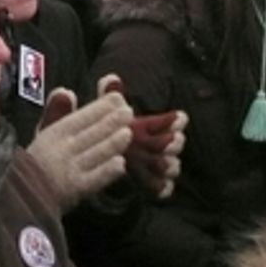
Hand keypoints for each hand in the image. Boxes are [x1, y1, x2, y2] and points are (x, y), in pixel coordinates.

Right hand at [25, 75, 133, 211]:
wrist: (27, 195)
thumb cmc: (40, 160)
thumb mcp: (46, 133)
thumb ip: (58, 111)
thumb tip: (67, 91)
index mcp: (55, 132)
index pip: (82, 116)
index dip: (100, 106)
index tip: (117, 98)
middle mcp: (63, 148)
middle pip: (91, 132)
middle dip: (111, 120)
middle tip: (128, 111)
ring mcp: (71, 169)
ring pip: (96, 152)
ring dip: (113, 142)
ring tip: (127, 132)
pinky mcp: (77, 189)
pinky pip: (96, 178)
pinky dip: (108, 170)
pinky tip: (120, 163)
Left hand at [102, 77, 186, 198]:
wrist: (85, 165)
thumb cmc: (94, 135)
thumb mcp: (96, 115)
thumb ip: (105, 97)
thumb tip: (111, 77)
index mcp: (144, 126)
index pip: (169, 121)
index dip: (176, 120)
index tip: (180, 118)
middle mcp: (153, 146)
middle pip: (174, 144)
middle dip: (175, 142)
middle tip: (172, 141)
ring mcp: (152, 166)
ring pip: (170, 166)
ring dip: (170, 165)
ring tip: (164, 164)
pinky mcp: (146, 186)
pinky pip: (160, 188)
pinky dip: (162, 188)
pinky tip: (160, 190)